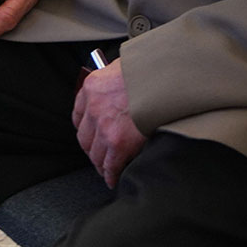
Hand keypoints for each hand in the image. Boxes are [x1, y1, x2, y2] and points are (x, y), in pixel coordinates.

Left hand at [72, 62, 146, 185]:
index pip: (79, 114)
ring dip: (101, 164)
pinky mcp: (118, 143)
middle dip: (92, 149)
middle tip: (100, 155)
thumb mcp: (124, 67)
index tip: (92, 135)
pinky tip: (114, 178)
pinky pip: (110, 165)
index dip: (87, 128)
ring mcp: (104, 127)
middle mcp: (94, 108)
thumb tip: (118, 93)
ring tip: (108, 170)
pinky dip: (112, 174)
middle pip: (85, 138)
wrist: (166, 77)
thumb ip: (114, 83)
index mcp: (92, 86)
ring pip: (96, 154)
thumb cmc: (151, 70)